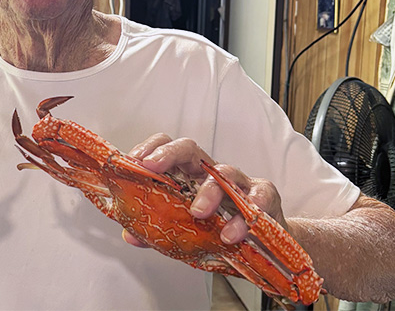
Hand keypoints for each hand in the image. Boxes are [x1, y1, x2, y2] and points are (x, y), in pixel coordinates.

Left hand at [121, 134, 285, 246]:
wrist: (265, 246)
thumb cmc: (221, 230)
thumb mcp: (186, 232)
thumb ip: (158, 231)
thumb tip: (129, 234)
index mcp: (189, 176)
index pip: (167, 148)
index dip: (151, 149)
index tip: (135, 161)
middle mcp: (211, 173)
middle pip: (190, 149)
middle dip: (169, 153)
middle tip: (153, 167)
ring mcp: (238, 182)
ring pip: (223, 173)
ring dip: (208, 191)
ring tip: (197, 212)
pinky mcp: (263, 197)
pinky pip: (257, 199)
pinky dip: (244, 217)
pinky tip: (232, 233)